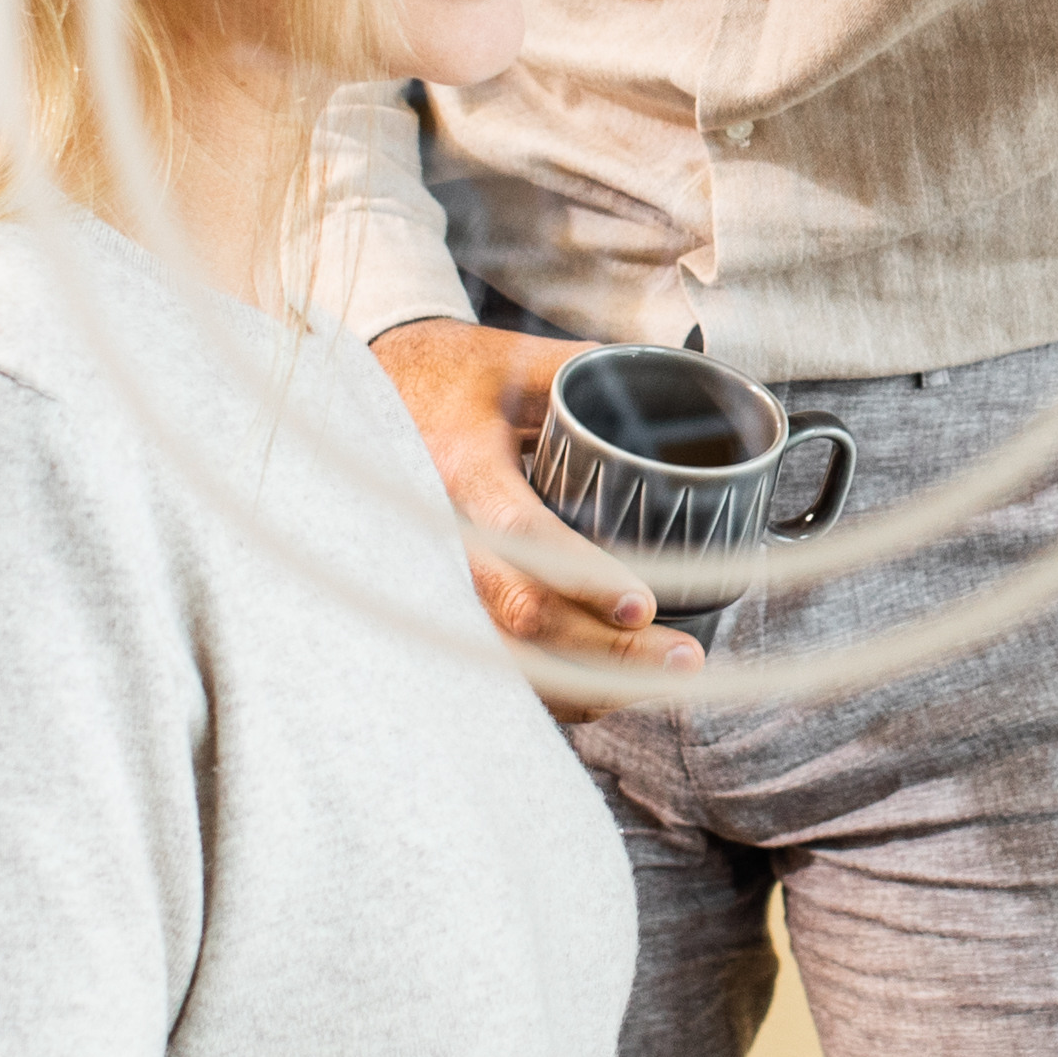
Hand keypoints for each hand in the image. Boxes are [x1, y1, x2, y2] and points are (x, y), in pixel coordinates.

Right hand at [372, 316, 691, 695]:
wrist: (372, 402)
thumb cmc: (451, 381)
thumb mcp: (511, 362)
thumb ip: (586, 372)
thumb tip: (679, 374)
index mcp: (462, 472)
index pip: (521, 535)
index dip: (581, 576)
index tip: (642, 605)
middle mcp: (443, 541)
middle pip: (523, 618)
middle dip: (608, 652)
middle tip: (685, 659)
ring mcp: (439, 585)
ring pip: (511, 661)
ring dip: (592, 685)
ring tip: (667, 684)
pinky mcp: (447, 609)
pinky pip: (499, 671)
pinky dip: (559, 694)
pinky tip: (616, 694)